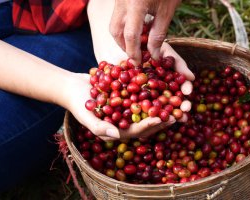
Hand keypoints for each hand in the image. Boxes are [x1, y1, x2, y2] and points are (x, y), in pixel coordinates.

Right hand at [64, 70, 191, 140]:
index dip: (150, 125)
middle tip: (176, 113)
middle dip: (161, 118)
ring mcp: (128, 110)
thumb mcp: (86, 116)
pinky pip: (142, 95)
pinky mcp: (128, 97)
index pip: (137, 131)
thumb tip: (116, 136)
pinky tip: (164, 84)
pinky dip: (153, 92)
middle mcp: (126, 122)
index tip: (162, 119)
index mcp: (118, 131)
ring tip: (175, 100)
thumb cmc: (77, 104)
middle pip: (146, 122)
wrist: (72, 87)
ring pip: (148, 109)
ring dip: (161, 106)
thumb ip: (100, 128)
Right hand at [110, 0, 180, 65]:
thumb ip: (158, 34)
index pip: (130, 35)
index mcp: (136, 4)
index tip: (139, 63)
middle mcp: (122, 1)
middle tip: (136, 55)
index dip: (134, 52)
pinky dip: (125, 27)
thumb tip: (153, 55)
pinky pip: (118, 16)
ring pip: (114, 24)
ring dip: (123, 37)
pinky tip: (138, 29)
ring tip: (138, 44)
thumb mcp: (167, 11)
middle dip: (124, 46)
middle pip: (116, 31)